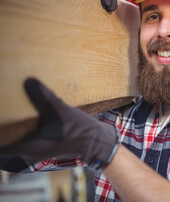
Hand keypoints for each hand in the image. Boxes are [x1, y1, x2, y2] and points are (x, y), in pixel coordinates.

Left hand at [0, 78, 118, 170]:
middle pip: (6, 142)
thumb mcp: (61, 112)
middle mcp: (29, 151)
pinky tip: (31, 114)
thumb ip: (44, 97)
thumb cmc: (79, 130)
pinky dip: (24, 128)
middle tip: (4, 109)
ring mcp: (36, 150)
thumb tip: (28, 81)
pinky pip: (26, 138)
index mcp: (28, 146)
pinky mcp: (44, 145)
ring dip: (14, 128)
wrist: (96, 142)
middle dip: (4, 127)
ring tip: (13, 110)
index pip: (0, 146)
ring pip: (16, 139)